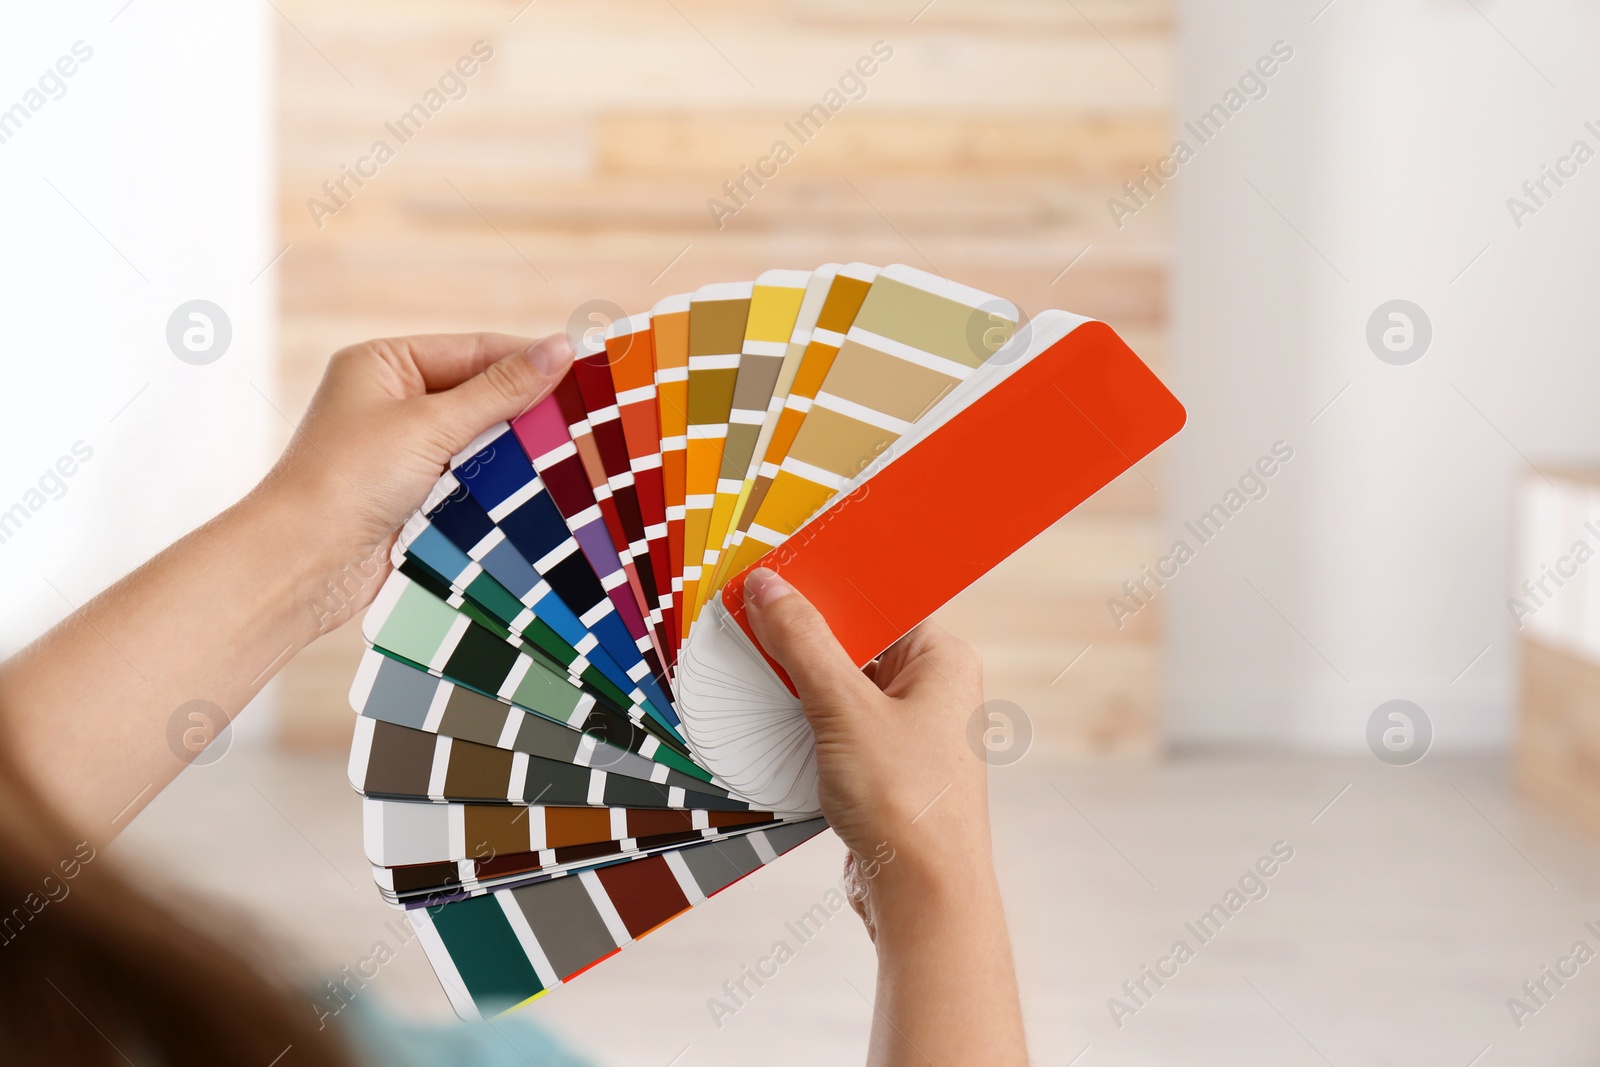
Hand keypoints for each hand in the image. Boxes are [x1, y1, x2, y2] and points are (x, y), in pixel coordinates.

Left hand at [258, 332, 573, 617]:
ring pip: (479, 438)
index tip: (582, 367)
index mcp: (384, 364)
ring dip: (515, 448)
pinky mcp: (412, 492)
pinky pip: (469, 475)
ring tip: (570, 450)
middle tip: (585, 413)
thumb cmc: (349, 478)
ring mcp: (402, 448)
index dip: (528, 359)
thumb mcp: (430, 425)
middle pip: (479, 393)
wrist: (303, 563)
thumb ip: (500, 390)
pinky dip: (498, 480)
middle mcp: (391, 399)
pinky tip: (536, 485)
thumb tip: (560, 348)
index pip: (474, 350)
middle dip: (525, 407)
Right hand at [743, 568, 1026, 1065]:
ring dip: (799, 687)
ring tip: (753, 675)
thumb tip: (770, 586)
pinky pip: (839, 729)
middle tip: (751, 625)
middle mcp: (935, 690)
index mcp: (943, 659)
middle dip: (803, 641)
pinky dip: (806, 727)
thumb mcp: (843, 708)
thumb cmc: (905, 801)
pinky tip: (771, 726)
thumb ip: (802, 642)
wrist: (923, 898)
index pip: (880, 600)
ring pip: (843, 689)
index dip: (826, 589)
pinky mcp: (887, 770)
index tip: (774, 578)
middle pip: (856, 643)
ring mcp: (912, 732)